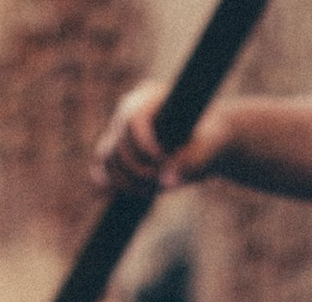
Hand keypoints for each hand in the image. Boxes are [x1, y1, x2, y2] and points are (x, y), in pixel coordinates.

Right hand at [94, 78, 241, 192]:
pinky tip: (113, 194)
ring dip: (127, 182)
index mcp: (151, 96)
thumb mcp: (205, 151)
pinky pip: (103, 167)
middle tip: (163, 184)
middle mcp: (129, 109)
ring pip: (108, 159)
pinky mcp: (116, 149)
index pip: (134, 120)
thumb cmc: (209, 140)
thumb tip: (166, 181)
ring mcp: (119, 130)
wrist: (205, 143)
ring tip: (153, 189)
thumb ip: (189, 163)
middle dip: (138, 171)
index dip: (145, 146)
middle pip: (118, 144)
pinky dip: (109, 183)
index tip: (163, 163)